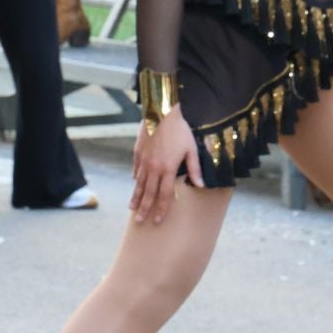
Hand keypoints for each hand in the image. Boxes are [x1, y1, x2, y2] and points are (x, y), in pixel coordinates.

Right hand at [131, 105, 201, 224]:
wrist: (162, 111)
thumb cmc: (180, 129)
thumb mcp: (191, 149)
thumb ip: (194, 169)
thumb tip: (200, 185)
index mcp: (168, 169)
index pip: (164, 194)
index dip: (161, 209)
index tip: (158, 220)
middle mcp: (153, 168)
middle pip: (148, 193)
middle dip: (144, 209)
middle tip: (139, 221)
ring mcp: (143, 160)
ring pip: (139, 183)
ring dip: (136, 197)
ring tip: (132, 209)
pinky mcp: (137, 152)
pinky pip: (136, 169)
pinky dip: (135, 179)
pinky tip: (134, 184)